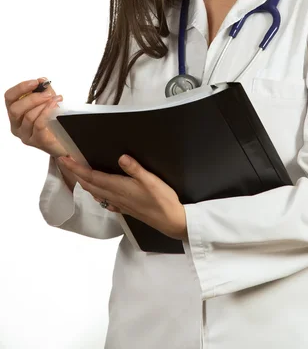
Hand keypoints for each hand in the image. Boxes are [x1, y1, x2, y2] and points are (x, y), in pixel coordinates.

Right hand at [5, 78, 65, 156]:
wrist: (66, 141)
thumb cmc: (53, 121)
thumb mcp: (48, 102)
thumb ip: (44, 91)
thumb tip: (42, 81)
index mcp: (16, 114)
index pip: (9, 98)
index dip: (20, 88)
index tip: (35, 82)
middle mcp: (17, 126)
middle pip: (15, 109)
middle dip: (33, 98)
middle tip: (48, 93)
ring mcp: (26, 135)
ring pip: (28, 117)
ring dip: (43, 105)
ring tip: (56, 99)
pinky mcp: (37, 141)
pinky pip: (38, 125)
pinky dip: (47, 112)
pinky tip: (55, 106)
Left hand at [57, 154, 187, 241]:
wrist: (171, 221)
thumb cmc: (163, 200)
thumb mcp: (151, 180)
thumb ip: (135, 169)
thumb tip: (121, 157)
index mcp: (119, 187)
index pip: (92, 176)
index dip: (77, 168)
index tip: (65, 159)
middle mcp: (116, 196)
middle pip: (90, 184)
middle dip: (76, 173)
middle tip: (65, 162)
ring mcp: (120, 204)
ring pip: (96, 193)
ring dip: (84, 183)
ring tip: (78, 174)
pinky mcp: (126, 208)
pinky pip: (105, 201)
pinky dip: (97, 194)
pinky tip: (98, 194)